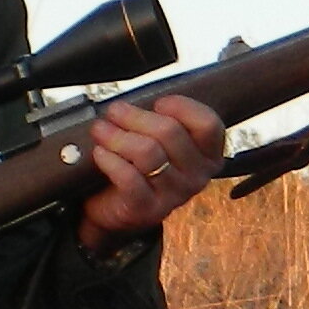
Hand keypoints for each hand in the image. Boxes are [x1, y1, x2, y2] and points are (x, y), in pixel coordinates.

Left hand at [78, 93, 228, 244]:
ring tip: (100, 129)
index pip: (208, 125)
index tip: (157, 103)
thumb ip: (159, 119)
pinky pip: (129, 177)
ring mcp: (175, 196)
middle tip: (114, 111)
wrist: (116, 208)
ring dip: (117, 136)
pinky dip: (110, 160)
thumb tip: (135, 99)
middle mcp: (197, 177)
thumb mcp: (159, 142)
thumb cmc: (139, 166)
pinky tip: (100, 153)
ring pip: (147, 152)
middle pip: (170, 132)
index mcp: (208, 155)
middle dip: (135, 116)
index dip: (182, 107)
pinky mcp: (148, 209)